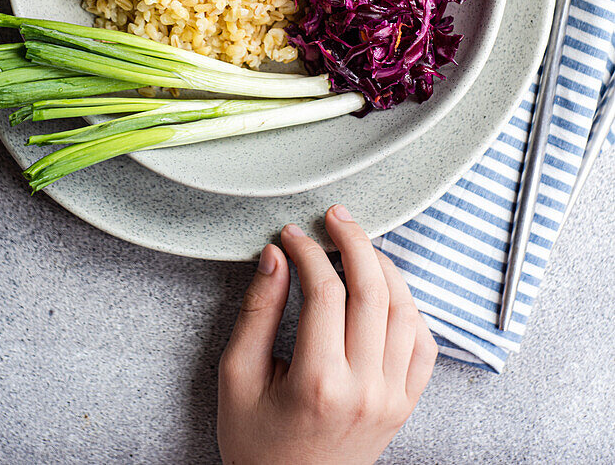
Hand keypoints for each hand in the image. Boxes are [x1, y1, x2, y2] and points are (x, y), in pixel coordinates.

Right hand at [218, 205, 436, 464]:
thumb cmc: (257, 443)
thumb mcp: (237, 377)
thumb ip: (257, 312)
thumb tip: (276, 256)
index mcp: (318, 383)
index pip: (324, 291)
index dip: (308, 251)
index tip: (290, 234)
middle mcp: (365, 389)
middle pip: (373, 291)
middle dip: (354, 242)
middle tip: (335, 217)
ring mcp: (392, 399)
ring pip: (406, 311)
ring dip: (384, 267)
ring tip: (359, 245)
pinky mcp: (404, 405)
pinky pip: (424, 344)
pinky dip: (411, 308)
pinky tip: (387, 290)